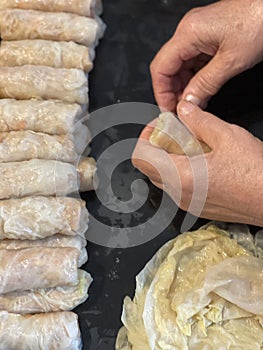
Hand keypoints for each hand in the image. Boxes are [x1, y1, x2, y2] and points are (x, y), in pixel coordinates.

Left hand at [132, 100, 262, 226]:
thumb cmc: (255, 174)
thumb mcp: (227, 136)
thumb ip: (199, 120)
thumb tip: (184, 110)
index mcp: (181, 176)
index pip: (141, 156)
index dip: (147, 136)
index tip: (162, 126)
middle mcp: (179, 194)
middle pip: (149, 166)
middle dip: (158, 145)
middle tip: (178, 132)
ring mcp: (187, 203)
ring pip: (163, 177)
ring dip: (170, 158)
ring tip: (194, 146)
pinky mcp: (196, 207)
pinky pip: (177, 187)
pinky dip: (181, 171)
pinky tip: (203, 161)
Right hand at [150, 0, 262, 110]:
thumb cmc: (260, 21)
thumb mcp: (231, 62)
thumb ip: (205, 84)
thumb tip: (188, 102)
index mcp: (189, 32)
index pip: (161, 68)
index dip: (161, 92)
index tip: (168, 109)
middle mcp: (189, 30)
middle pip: (167, 67)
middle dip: (172, 91)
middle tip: (180, 110)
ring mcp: (197, 32)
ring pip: (180, 66)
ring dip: (183, 86)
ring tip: (192, 103)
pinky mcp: (206, 36)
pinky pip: (192, 60)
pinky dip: (194, 78)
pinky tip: (200, 90)